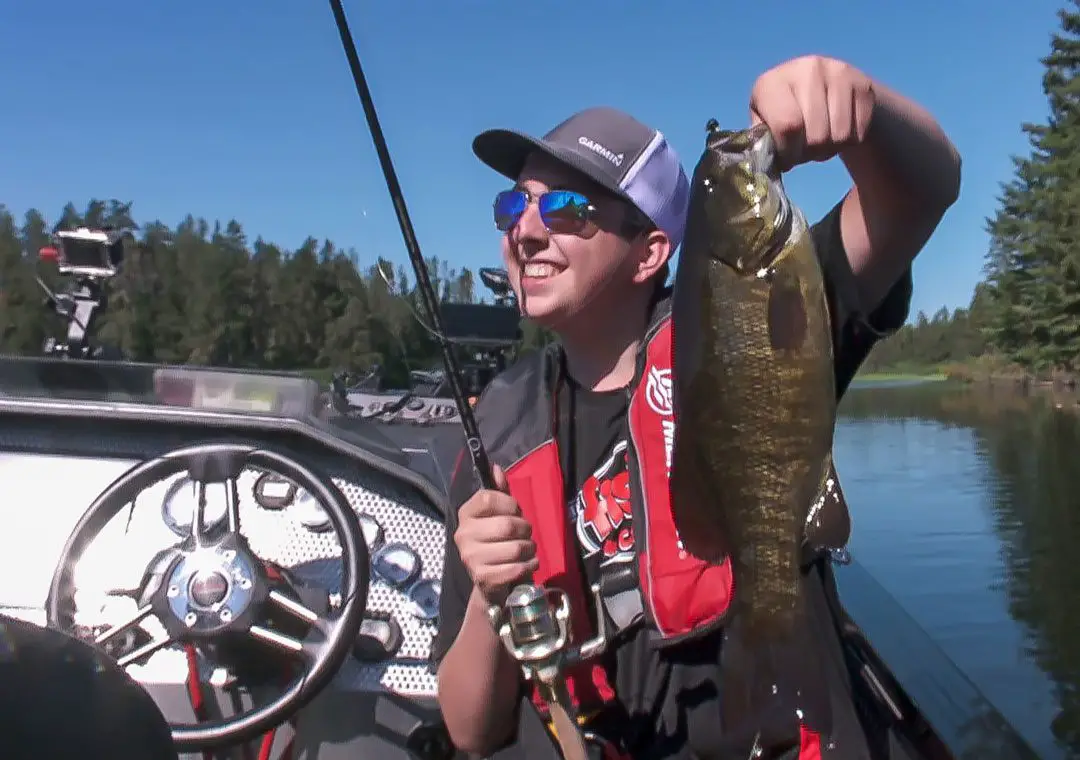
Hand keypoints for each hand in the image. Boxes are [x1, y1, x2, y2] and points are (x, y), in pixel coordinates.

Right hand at [454, 465, 537, 606]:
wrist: (490, 582)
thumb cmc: (497, 541)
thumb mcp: (499, 514)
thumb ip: (499, 491)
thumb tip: (495, 467)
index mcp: (466, 514)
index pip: (488, 497)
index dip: (510, 503)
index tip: (516, 511)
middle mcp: (463, 534)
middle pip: (507, 524)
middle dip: (525, 529)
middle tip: (526, 534)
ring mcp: (470, 558)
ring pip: (515, 548)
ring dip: (530, 549)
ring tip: (528, 550)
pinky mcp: (482, 578)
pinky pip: (516, 568)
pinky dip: (529, 565)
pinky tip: (529, 564)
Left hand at [749, 55, 875, 170]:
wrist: (824, 85)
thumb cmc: (785, 111)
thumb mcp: (765, 121)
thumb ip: (763, 139)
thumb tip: (768, 158)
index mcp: (773, 81)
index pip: (787, 125)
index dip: (788, 152)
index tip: (787, 158)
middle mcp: (807, 69)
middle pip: (816, 135)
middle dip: (809, 153)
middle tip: (804, 150)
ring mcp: (838, 73)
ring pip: (839, 137)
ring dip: (828, 150)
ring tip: (819, 142)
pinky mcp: (863, 84)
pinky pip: (857, 133)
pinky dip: (847, 143)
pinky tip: (836, 131)